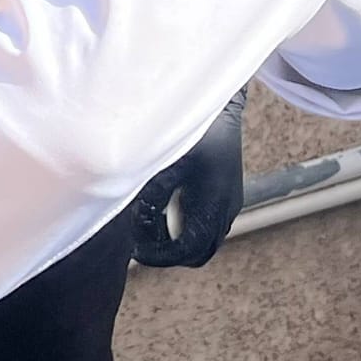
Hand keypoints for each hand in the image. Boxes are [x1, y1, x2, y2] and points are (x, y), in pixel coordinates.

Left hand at [129, 88, 247, 268]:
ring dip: (174, 240)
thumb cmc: (194, 129)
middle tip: (137, 245)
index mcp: (214, 204)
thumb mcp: (166, 161)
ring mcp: (229, 202)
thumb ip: (152, 193)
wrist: (221, 104)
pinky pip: (205, 224)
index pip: (190, 249)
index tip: (135, 253)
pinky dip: (182, 227)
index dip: (161, 256)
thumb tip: (131, 222)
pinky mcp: (225, 194)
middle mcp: (227, 208)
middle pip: (199, 252)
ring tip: (142, 229)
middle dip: (167, 254)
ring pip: (204, 239)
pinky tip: (156, 211)